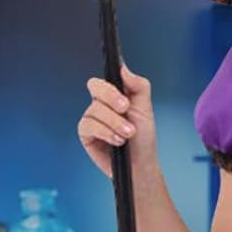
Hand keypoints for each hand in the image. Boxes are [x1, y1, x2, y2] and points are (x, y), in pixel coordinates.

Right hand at [78, 63, 157, 178]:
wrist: (139, 164)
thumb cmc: (143, 138)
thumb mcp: (146, 109)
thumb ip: (138, 86)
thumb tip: (124, 68)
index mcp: (116, 95)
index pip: (105, 79)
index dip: (112, 84)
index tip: (124, 93)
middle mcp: (101, 104)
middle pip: (95, 87)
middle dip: (112, 98)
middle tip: (126, 109)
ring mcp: (92, 117)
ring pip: (95, 109)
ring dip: (115, 122)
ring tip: (128, 134)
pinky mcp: (85, 133)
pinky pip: (89, 125)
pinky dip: (105, 132)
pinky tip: (117, 140)